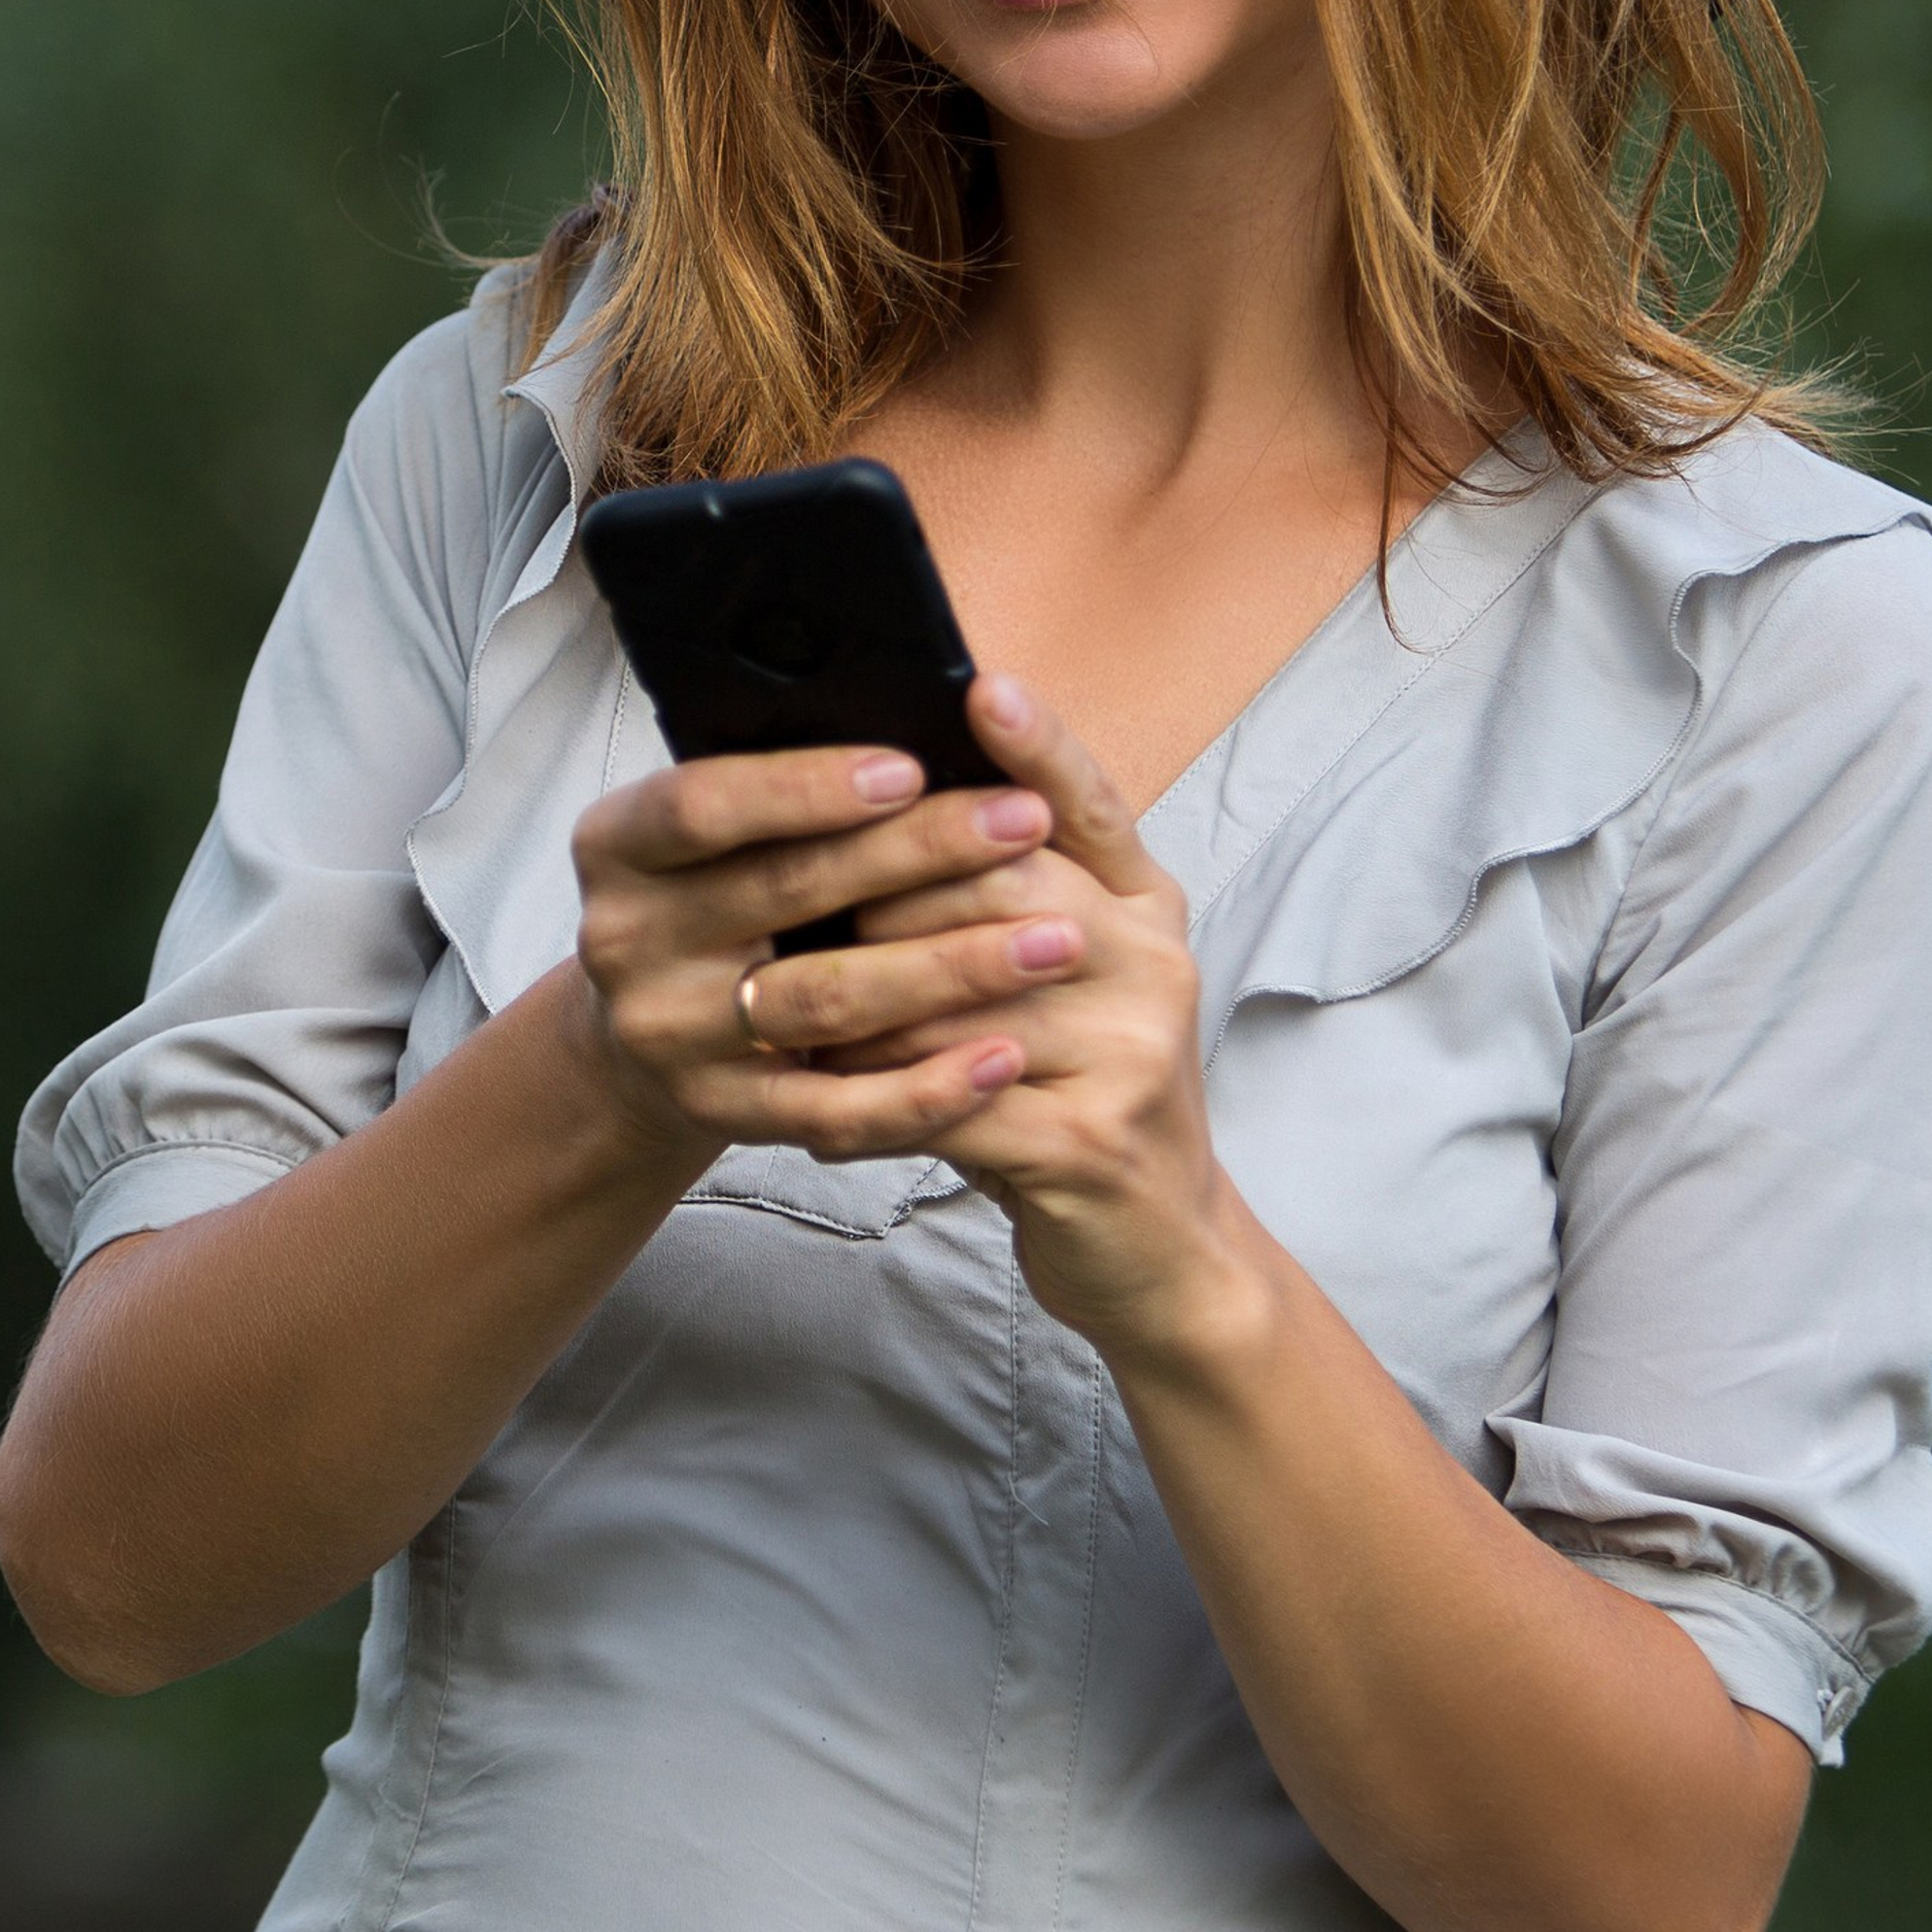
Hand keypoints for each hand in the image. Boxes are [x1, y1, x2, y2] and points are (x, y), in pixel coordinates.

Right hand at [569, 741, 1072, 1170]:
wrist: (641, 1043)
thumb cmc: (712, 900)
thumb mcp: (713, 833)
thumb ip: (786, 788)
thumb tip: (921, 720)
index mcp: (617, 846)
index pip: (703, 805)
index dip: (805, 787)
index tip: (911, 767)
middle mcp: (626, 941)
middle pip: (784, 892)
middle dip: (919, 855)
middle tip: (1026, 824)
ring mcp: (671, 1038)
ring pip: (824, 1002)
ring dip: (949, 970)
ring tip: (1053, 939)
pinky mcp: (723, 1115)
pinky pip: (834, 1111)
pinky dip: (924, 1090)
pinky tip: (1004, 1057)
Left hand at [833, 676, 1278, 1378]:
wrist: (1157, 1246)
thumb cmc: (1070, 1094)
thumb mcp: (1061, 983)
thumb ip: (1000, 902)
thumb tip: (877, 814)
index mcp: (1145, 905)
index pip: (1090, 802)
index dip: (1038, 743)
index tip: (982, 685)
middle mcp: (1155, 961)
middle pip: (1001, 883)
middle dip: (881, 896)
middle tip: (786, 912)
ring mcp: (1135, 1050)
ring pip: (957, 997)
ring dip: (855, 1012)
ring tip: (774, 1016)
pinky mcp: (1094, 1140)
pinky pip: (951, 1104)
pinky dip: (872, 1110)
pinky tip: (813, 1120)